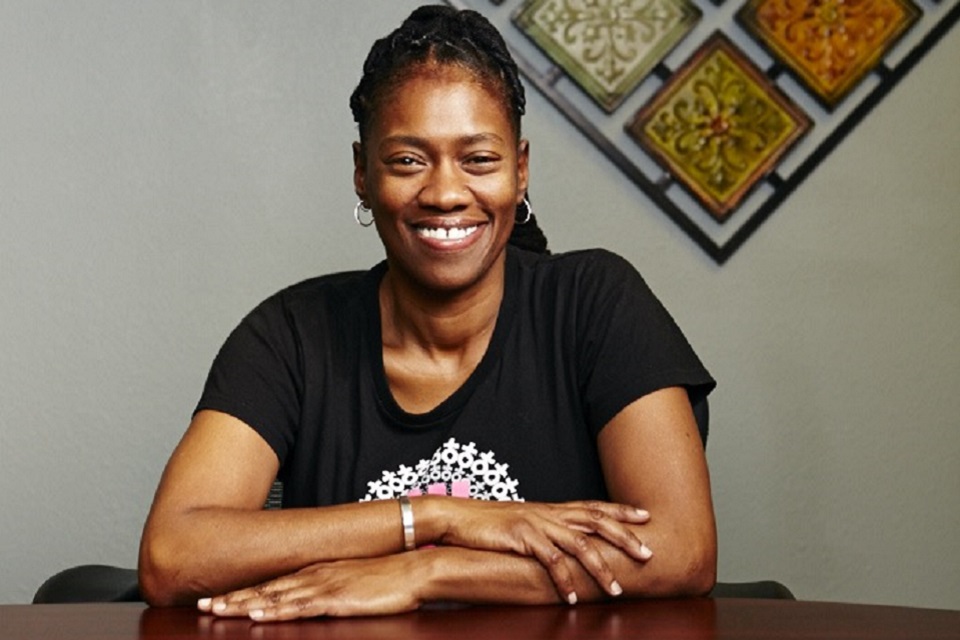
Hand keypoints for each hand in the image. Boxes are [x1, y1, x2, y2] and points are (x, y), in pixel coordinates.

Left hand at [198, 555, 421, 620]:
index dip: (244, 593)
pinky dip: (274, 610)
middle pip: (266, 590)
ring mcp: (323, 586)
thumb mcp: (354, 584)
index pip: (274, 585)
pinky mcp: (335, 599)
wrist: (415, 570)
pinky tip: (257, 614)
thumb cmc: (390, 580)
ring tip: (217, 610)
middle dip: (233, 599)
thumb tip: (317, 603)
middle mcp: (314, 576)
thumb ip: (333, 591)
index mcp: (317, 572)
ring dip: (244, 604)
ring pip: (274, 598)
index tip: (220, 599)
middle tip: (203, 605)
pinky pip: (299, 607)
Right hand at [434, 498, 652, 602]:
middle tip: (648, 554)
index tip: (646, 516)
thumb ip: (547, 531)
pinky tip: (574, 598)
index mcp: (552, 509)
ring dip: (601, 569)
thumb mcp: (525, 524)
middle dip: (625, 538)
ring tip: (615, 590)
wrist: (458, 518)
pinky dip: (565, 581)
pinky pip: (551, 561)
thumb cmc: (490, 525)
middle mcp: (550, 513)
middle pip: (597, 521)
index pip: (594, 506)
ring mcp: (537, 524)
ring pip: (580, 544)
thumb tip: (566, 546)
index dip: (621, 510)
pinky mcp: (523, 537)